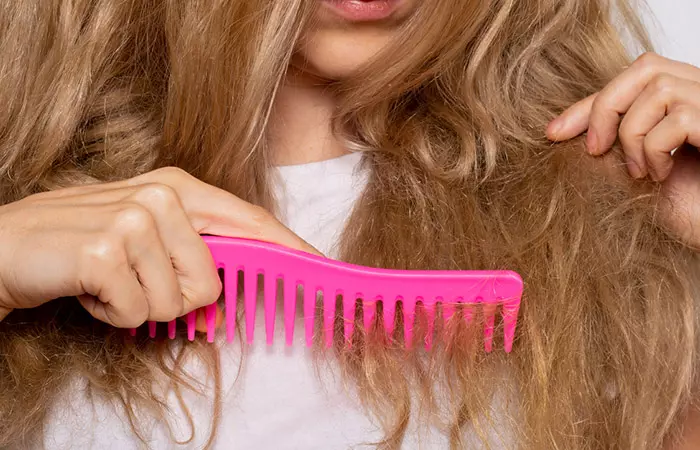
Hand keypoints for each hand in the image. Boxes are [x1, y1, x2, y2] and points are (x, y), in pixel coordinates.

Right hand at [0, 167, 318, 329]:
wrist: (8, 246)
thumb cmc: (83, 244)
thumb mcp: (146, 237)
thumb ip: (197, 252)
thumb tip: (237, 293)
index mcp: (180, 188)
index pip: (250, 222)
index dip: (289, 249)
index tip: (323, 271)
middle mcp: (163, 195)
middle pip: (213, 283)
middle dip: (174, 299)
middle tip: (133, 280)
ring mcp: (134, 219)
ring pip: (178, 304)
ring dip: (138, 307)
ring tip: (108, 280)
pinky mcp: (107, 250)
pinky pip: (141, 313)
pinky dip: (114, 315)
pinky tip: (90, 288)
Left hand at [547, 52, 699, 248]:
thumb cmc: (689, 208)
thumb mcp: (637, 170)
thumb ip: (612, 143)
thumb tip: (559, 130)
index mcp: (686, 98)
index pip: (633, 79)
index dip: (590, 103)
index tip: (554, 132)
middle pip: (647, 68)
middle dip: (606, 107)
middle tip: (594, 150)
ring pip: (660, 89)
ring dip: (634, 135)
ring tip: (639, 172)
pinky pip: (678, 120)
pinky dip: (656, 150)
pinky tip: (662, 176)